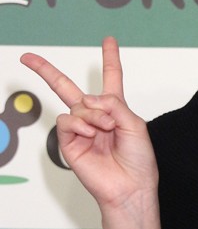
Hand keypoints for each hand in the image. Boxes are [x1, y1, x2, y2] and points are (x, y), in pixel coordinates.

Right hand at [20, 37, 157, 211]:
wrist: (130, 187)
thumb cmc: (138, 161)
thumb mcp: (135, 124)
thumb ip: (114, 105)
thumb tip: (89, 99)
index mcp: (115, 110)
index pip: (111, 78)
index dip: (110, 58)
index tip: (108, 41)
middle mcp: (95, 117)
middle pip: (67, 88)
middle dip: (46, 71)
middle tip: (27, 57)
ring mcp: (80, 130)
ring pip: (75, 106)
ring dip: (93, 115)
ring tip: (106, 129)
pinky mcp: (69, 143)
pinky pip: (67, 122)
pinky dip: (80, 124)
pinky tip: (91, 134)